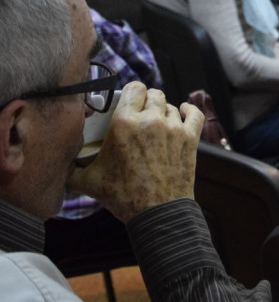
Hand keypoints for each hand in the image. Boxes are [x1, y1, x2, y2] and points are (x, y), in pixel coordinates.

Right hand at [68, 82, 203, 223]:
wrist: (157, 214)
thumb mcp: (89, 182)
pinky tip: (183, 112)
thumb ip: (71, 170)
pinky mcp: (190, 138)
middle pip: (153, 94)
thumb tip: (60, 166)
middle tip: (140, 115)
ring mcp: (173, 128)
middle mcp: (150, 120)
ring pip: (170, 105)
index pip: (133, 88)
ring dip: (163, 111)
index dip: (131, 93)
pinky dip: (189, 111)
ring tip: (156, 124)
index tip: (128, 102)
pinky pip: (194, 114)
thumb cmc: (124, 197)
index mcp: (124, 123)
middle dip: (146, 101)